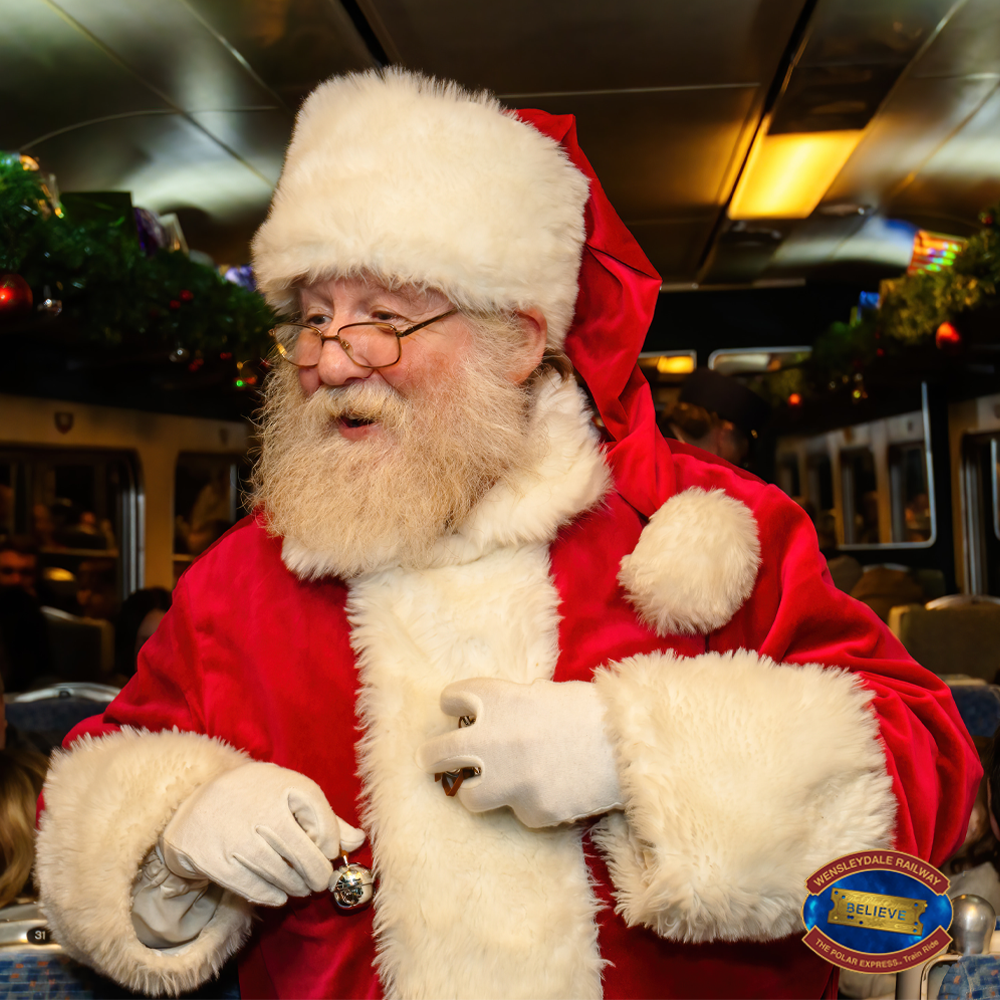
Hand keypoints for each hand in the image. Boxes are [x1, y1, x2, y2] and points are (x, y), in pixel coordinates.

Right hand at [160, 762, 363, 905]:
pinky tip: (279, 893)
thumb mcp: (289, 795)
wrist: (198, 804)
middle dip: (317, 873)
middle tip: (319, 880)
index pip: (322, 819)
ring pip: (281, 874)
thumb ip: (324, 818)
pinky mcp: (218, 861)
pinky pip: (255, 887)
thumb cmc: (256, 798)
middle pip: (304, 853)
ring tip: (301, 886)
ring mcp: (238, 837)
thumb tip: (358, 841)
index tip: (327, 850)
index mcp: (284, 786)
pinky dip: (272, 895)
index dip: (330, 841)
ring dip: (297, 886)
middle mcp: (261, 810)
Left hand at [415, 677, 621, 827]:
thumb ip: (517, 705)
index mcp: (498, 700)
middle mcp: (492, 739)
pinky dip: (530, 803)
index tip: (455, 710)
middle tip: (432, 759)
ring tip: (492, 787)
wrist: (626, 744)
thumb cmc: (590, 710)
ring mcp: (509, 780)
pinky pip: (520, 811)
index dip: (454, 704)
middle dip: (433, 756)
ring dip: (478, 790)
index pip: (454, 698)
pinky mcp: (531, 811)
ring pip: (469, 796)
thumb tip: (502, 716)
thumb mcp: (546, 694)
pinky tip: (552, 790)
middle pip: (440, 752)